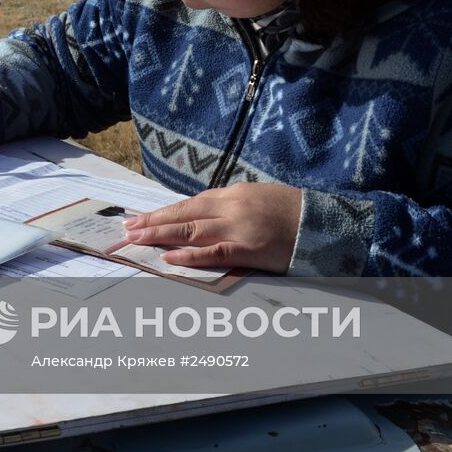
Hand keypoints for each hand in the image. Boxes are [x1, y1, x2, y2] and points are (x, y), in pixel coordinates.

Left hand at [122, 181, 303, 273]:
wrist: (324, 222)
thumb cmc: (291, 211)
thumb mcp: (257, 197)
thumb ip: (230, 204)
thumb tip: (202, 213)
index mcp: (232, 194)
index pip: (188, 203)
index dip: (162, 212)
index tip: (140, 218)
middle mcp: (230, 207)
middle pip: (183, 214)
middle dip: (153, 221)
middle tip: (127, 228)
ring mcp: (238, 228)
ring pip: (191, 231)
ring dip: (161, 235)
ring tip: (137, 239)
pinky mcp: (249, 249)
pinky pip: (214, 252)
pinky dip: (190, 255)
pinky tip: (169, 257)